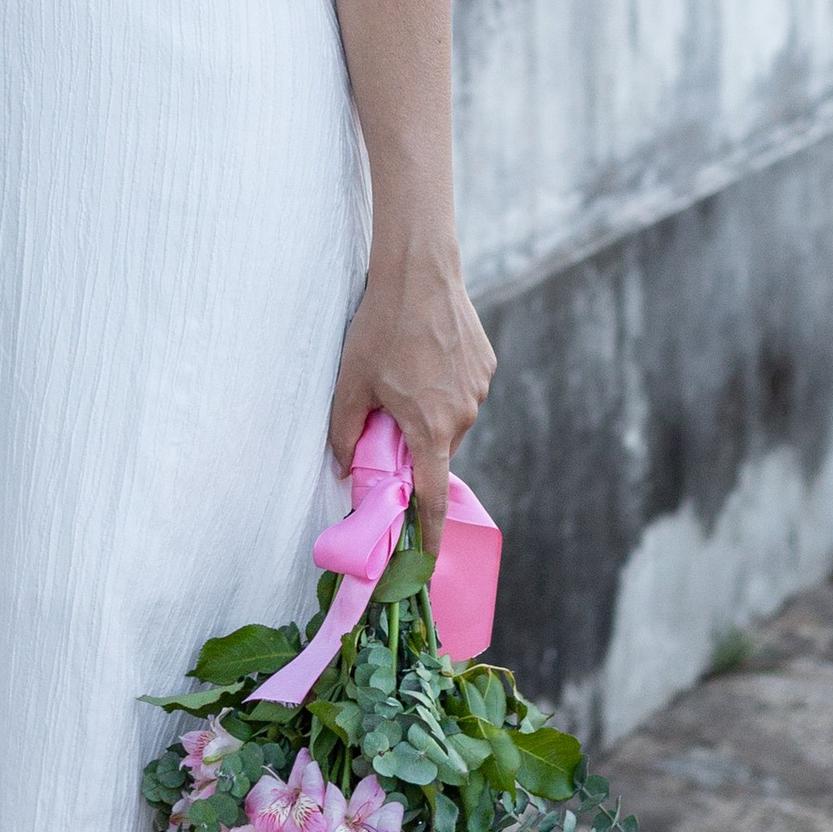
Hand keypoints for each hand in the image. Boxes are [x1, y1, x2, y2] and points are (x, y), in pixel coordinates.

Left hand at [326, 239, 494, 564]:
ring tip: (405, 371)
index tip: (431, 559)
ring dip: (429, 412)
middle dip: (414, 444)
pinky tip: (425, 355)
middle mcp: (463, 415)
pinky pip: (462, 391)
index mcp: (431, 428)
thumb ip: (345, 434)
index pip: (432, 495)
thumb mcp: (350, 384)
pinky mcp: (487, 365)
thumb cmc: (380, 329)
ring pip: (450, 419)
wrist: (419, 272)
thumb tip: (347, 469)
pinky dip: (443, 386)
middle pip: (436, 449)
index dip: (432, 532)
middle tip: (387, 415)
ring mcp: (479, 390)